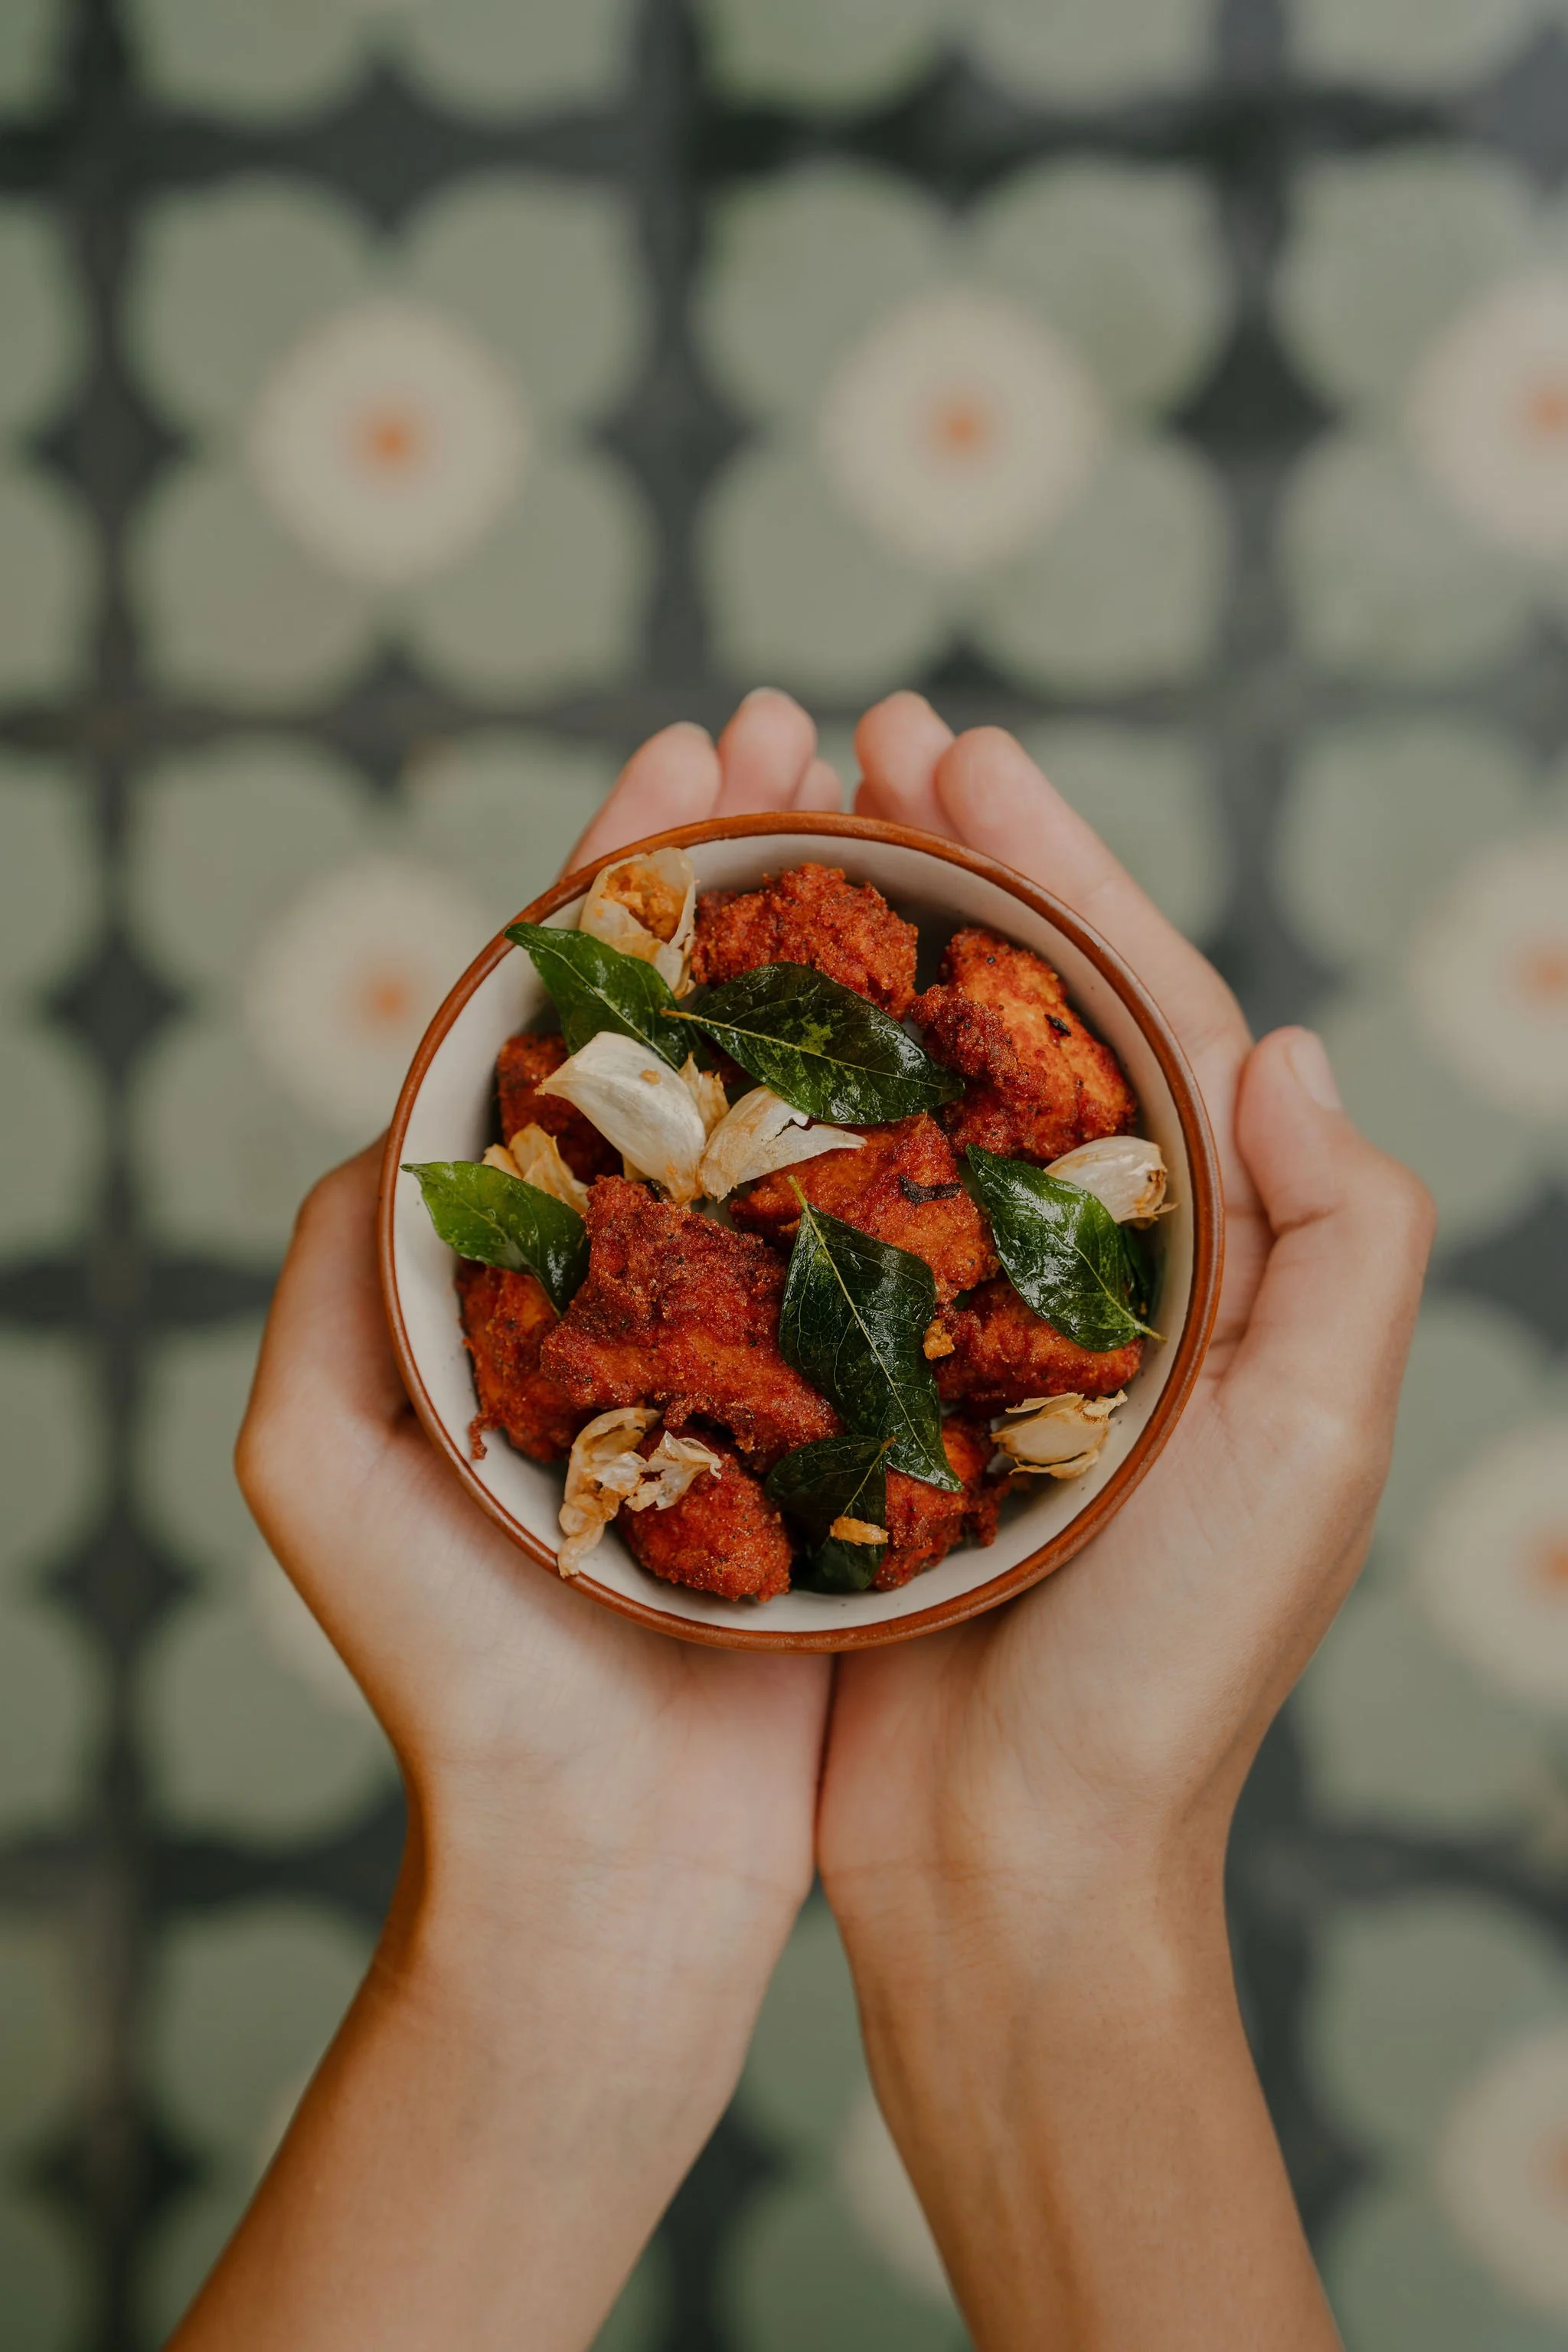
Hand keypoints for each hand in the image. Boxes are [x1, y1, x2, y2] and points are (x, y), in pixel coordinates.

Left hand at [183, 694, 837, 2351]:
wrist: (609, 1875)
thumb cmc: (461, 1684)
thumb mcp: (326, 1462)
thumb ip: (337, 1276)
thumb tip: (397, 1108)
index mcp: (517, 1261)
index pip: (561, 1017)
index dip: (623, 875)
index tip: (695, 750)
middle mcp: (644, 1275)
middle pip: (694, 1027)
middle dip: (749, 875)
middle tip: (818, 741)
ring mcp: (755, 1332)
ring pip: (802, 1107)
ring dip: (850, 964)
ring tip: (915, 826)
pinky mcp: (852, 1406)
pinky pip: (888, 1238)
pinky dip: (927, 1127)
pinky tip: (990, 1033)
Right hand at [814, 696, 1433, 2351]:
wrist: (1008, 1868)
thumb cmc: (1164, 1678)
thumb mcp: (1308, 1456)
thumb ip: (1344, 1249)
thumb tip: (1296, 1047)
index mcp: (1210, 1261)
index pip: (1139, 1013)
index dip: (1054, 872)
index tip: (958, 756)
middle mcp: (1093, 1272)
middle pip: (1016, 1024)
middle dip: (945, 875)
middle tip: (849, 745)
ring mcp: (970, 1322)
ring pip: (908, 1097)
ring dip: (847, 963)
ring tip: (764, 843)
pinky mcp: (864, 1387)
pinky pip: (823, 1212)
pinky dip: (776, 1112)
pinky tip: (704, 1039)